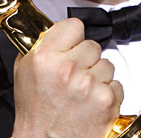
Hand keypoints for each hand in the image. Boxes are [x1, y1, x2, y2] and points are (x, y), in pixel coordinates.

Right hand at [11, 18, 123, 137]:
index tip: (71, 44)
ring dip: (98, 76)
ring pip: (107, 64)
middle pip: (92, 45)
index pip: (74, 26)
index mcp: (45, 57)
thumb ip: (39, 47)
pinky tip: (91, 102)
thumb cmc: (35, 114)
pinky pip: (116, 84)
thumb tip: (52, 30)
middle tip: (73, 76)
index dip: (73, 37)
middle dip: (85, 59)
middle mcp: (68, 68)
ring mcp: (89, 84)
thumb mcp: (24, 73)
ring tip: (82, 91)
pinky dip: (107, 93)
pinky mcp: (106, 100)